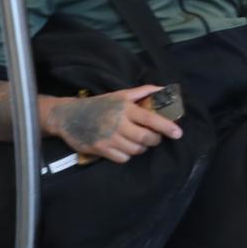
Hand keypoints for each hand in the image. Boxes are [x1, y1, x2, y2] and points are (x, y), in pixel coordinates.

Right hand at [43, 85, 183, 163]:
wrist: (68, 116)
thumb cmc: (99, 105)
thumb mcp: (120, 95)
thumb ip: (143, 92)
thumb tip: (166, 89)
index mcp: (125, 108)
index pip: (151, 118)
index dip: (166, 127)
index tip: (178, 133)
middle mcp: (118, 123)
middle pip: (146, 138)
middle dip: (155, 140)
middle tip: (154, 137)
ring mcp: (109, 138)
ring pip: (136, 149)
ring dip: (142, 148)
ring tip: (138, 141)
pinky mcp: (100, 149)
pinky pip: (123, 158)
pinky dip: (127, 155)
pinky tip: (124, 147)